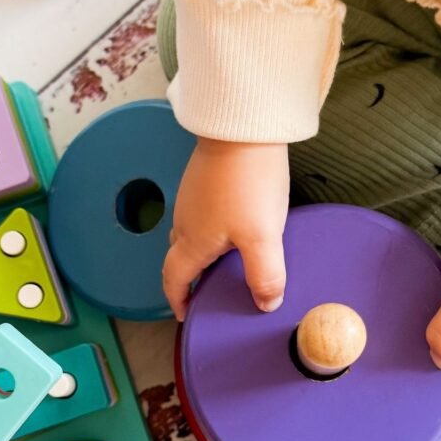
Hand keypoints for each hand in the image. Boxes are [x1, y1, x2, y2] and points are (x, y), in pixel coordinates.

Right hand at [164, 137, 289, 320]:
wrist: (241, 127)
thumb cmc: (248, 183)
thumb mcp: (262, 237)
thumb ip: (265, 275)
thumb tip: (266, 304)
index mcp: (194, 241)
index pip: (175, 278)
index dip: (177, 299)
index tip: (184, 313)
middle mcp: (186, 220)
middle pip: (178, 256)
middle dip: (188, 277)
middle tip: (205, 289)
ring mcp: (192, 196)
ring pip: (188, 233)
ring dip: (199, 251)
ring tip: (223, 261)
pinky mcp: (204, 178)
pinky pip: (200, 212)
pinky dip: (209, 228)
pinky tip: (232, 224)